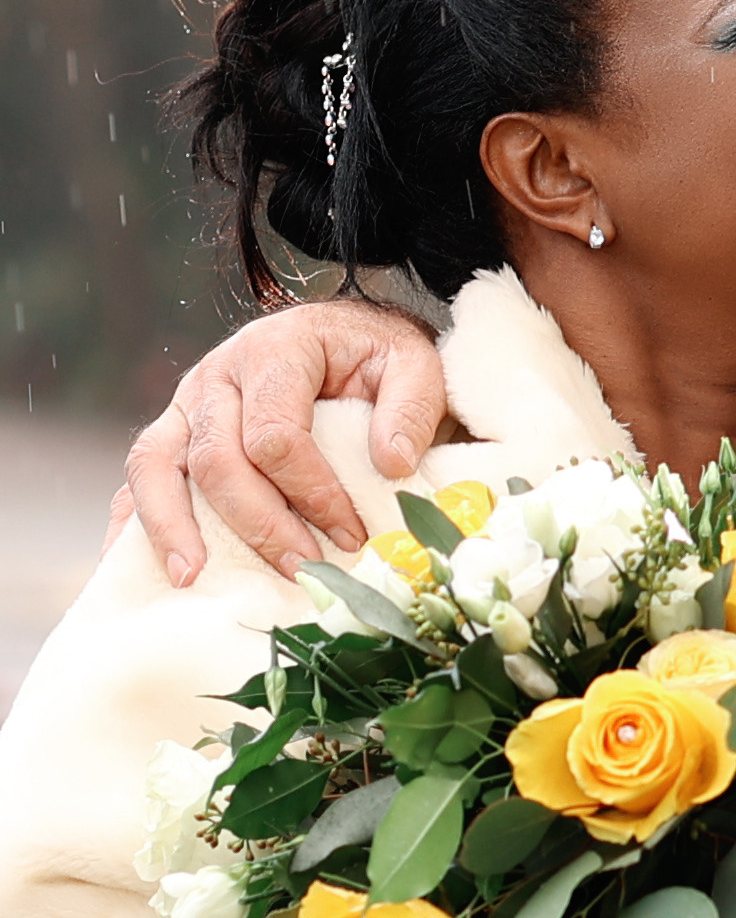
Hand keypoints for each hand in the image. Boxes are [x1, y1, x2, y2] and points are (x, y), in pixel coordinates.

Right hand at [126, 300, 451, 584]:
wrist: (345, 340)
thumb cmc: (376, 358)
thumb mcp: (414, 363)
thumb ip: (410, 407)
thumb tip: (391, 464)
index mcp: (275, 349)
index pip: (275, 434)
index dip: (312, 492)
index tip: (351, 534)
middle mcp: (218, 375)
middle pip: (217, 458)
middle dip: (260, 523)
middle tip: (302, 569)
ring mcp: (187, 405)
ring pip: (157, 466)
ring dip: (172, 527)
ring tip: (191, 577)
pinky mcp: (174, 433)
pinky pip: (142, 477)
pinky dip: (139, 519)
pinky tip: (151, 562)